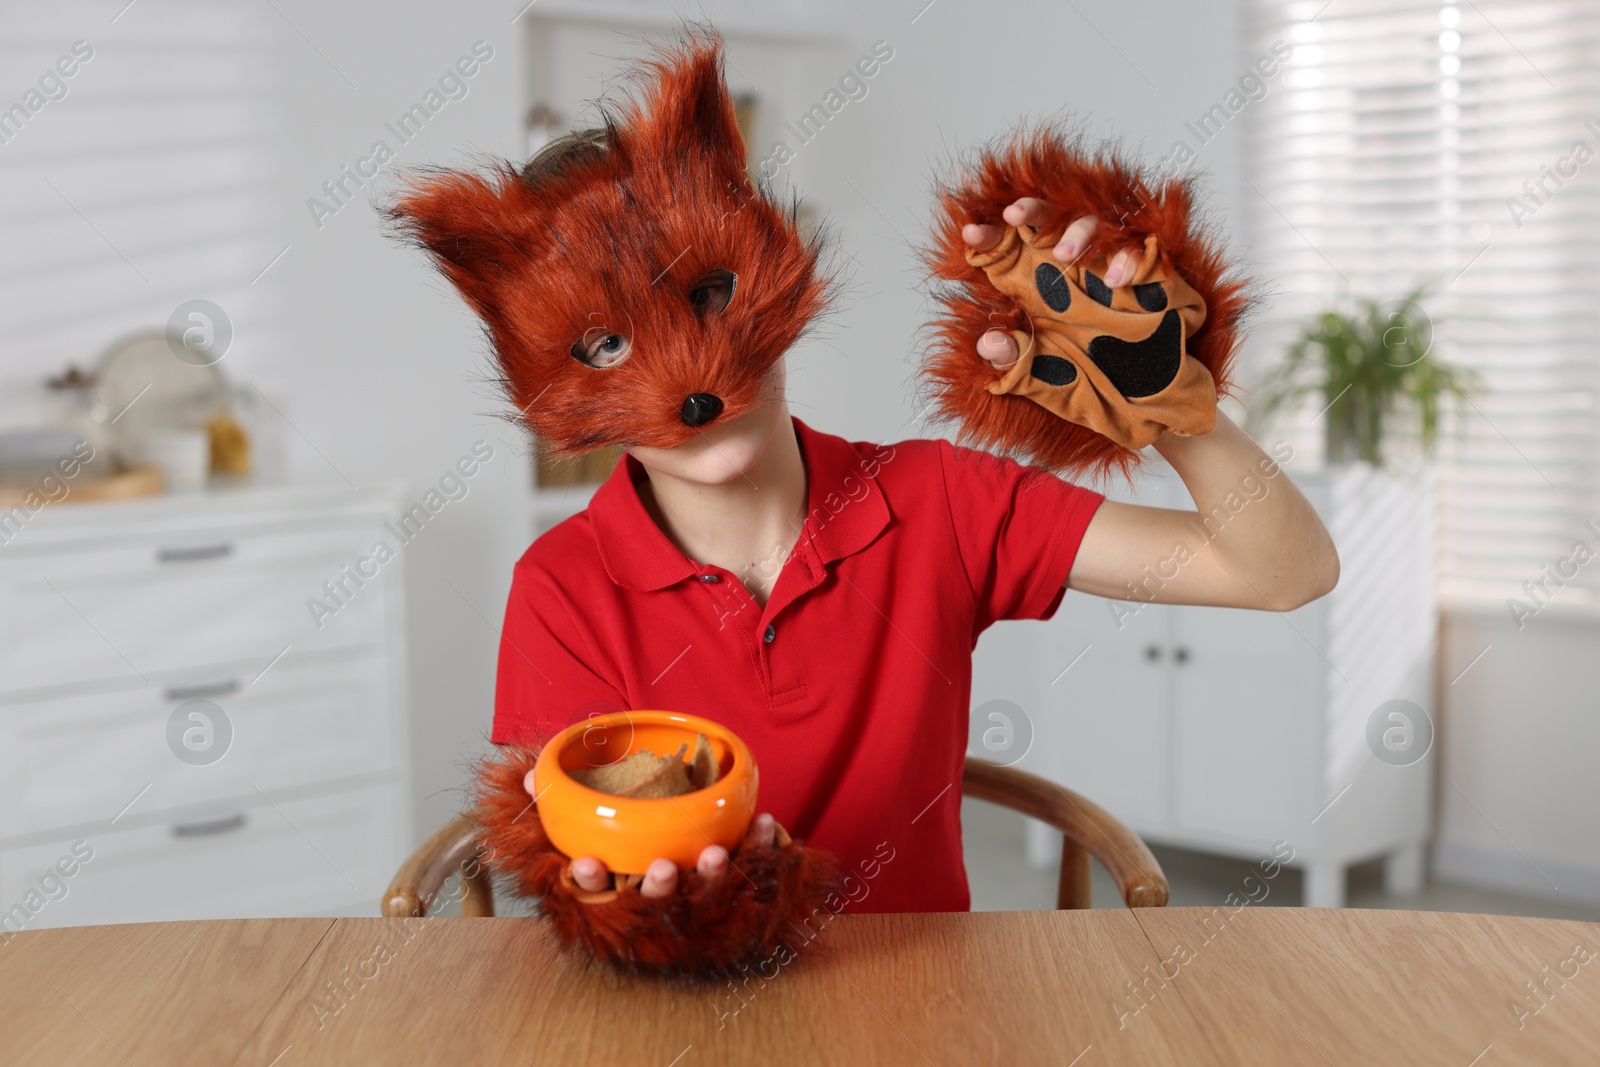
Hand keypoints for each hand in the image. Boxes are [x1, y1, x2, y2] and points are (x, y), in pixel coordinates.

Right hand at [568, 812, 777, 897]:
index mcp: (617, 879)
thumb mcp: (585, 816)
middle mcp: (654, 890)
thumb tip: (531, 779)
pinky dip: (758, 844)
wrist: (671, 846)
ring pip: (702, 890)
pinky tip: (766, 822)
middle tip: (662, 868)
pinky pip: (746, 862)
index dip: (592, 878)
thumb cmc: (620, 832)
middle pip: (655, 898)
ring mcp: (692, 887)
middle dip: (660, 887)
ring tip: (715, 854)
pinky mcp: (727, 876)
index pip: (597, 886)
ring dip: (710, 874)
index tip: (590, 863)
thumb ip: (559, 797)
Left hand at [960, 199, 1141, 368]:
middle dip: (1029, 211)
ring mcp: (1106, 264)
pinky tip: (1116, 282)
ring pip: (1092, 224)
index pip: (1006, 249)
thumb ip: (1016, 361)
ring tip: (1065, 256)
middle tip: (1012, 214)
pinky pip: (1138, 248)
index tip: (971, 236)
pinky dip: (1127, 259)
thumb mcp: (1047, 375)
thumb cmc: (1092, 376)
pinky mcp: (1145, 271)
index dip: (987, 237)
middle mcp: (1067, 266)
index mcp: (1035, 284)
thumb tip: (988, 345)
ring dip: (1078, 232)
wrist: (1149, 391)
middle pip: (1046, 220)